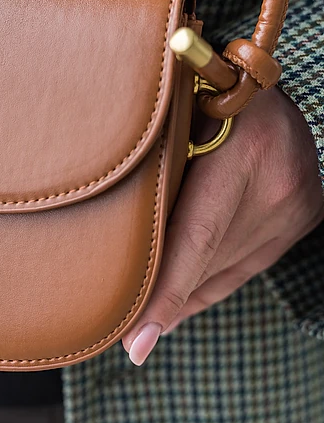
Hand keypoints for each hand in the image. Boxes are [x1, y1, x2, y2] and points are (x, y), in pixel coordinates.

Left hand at [123, 85, 323, 365]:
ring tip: (149, 326)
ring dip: (189, 298)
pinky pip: (250, 263)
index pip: (197, 240)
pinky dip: (213, 283)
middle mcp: (279, 184)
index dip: (165, 294)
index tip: (137, 343)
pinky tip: (185, 301)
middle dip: (168, 302)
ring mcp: (298, 203)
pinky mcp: (304, 213)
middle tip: (128, 336)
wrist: (262, 79)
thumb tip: (117, 234)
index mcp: (244, 148)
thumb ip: (156, 169)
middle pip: (212, 263)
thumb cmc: (199, 87)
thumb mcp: (174, 114)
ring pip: (231, 270)